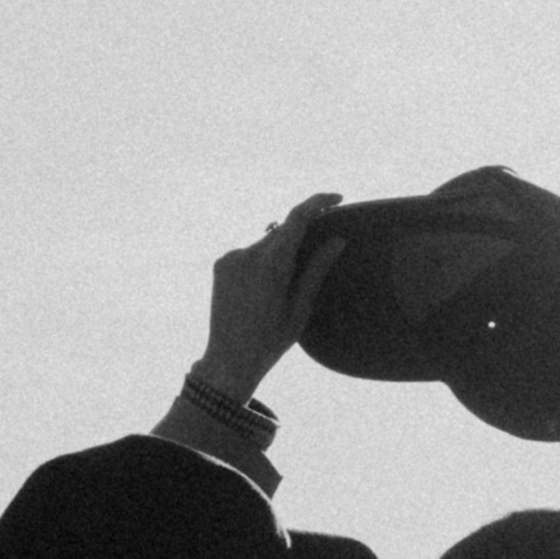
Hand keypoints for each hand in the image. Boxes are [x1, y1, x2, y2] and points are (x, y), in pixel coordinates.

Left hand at [198, 193, 344, 397]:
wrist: (229, 360)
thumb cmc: (270, 341)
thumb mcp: (300, 308)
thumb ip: (316, 270)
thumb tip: (338, 240)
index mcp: (272, 265)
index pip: (297, 218)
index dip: (318, 203)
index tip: (337, 198)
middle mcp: (248, 253)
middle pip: (283, 230)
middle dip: (301, 234)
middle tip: (319, 249)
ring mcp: (231, 257)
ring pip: (266, 241)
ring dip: (280, 251)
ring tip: (283, 285)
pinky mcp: (221, 263)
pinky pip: (249, 252)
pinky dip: (263, 260)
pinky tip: (264, 288)